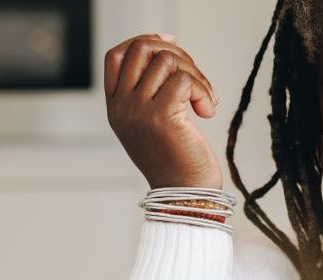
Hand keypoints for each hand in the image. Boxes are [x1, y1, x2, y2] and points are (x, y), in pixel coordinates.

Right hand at [105, 34, 222, 188]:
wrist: (184, 196)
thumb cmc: (176, 159)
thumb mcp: (152, 122)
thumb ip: (150, 91)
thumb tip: (168, 47)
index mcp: (116, 107)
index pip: (117, 55)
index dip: (145, 40)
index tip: (174, 46)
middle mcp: (122, 107)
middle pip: (142, 48)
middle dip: (177, 55)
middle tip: (196, 79)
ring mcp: (138, 111)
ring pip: (167, 61)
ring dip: (197, 75)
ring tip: (205, 101)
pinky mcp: (161, 116)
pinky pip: (184, 80)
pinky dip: (203, 90)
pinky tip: (207, 112)